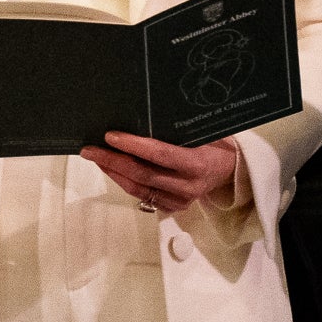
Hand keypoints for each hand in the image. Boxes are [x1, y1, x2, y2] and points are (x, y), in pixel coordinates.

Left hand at [84, 131, 238, 214]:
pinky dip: (123, 181)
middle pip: (143, 174)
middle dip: (112, 160)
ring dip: (113, 172)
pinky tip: (111, 169)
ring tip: (95, 157)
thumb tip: (140, 113)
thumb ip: (177, 129)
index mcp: (198, 164)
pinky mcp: (173, 208)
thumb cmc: (214, 145)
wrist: (231, 172)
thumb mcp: (203, 133)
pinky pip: (142, 195)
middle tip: (90, 149)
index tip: (110, 136)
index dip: (133, 145)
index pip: (160, 154)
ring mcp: (180, 200)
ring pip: (138, 187)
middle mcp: (188, 186)